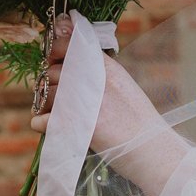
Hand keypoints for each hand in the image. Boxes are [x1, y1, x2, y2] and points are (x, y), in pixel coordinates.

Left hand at [39, 14, 179, 186]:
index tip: (52, 61)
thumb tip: (75, 64)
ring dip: (46, 106)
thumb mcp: (125, 86)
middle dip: (50, 85)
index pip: (68, 45)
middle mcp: (93, 78)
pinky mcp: (75, 125)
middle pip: (53, 72)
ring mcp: (83, 101)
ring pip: (45, 95)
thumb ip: (100, 73)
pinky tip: (48, 127)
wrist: (153, 150)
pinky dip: (42, 124)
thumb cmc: (140, 123)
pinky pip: (42, 119)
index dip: (55, 51)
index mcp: (106, 67)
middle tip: (59, 100)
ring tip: (57, 116)